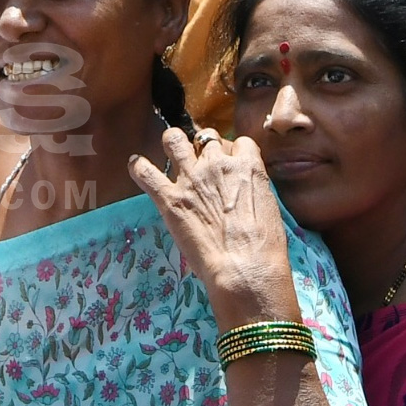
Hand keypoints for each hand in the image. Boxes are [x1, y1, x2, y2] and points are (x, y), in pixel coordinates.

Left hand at [129, 128, 299, 328]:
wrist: (245, 267)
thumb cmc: (264, 246)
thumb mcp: (269, 207)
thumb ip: (252, 188)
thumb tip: (241, 187)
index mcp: (246, 166)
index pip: (240, 143)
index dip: (234, 152)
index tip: (231, 163)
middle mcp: (216, 164)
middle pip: (207, 138)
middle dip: (206, 147)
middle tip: (205, 163)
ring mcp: (190, 179)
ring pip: (174, 140)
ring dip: (173, 143)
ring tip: (171, 149)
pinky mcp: (169, 197)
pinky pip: (145, 172)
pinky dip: (138, 167)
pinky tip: (136, 165)